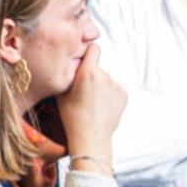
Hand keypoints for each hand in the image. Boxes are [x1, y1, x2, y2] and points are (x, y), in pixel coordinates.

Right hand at [54, 51, 125, 165]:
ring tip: (93, 103)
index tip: (85, 60)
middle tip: (84, 92)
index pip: (94, 48)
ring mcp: (116, 85)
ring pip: (106, 79)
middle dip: (92, 74)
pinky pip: (115, 88)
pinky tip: (102, 106)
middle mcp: (105, 75)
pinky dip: (109, 94)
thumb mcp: (62, 93)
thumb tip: (71, 61)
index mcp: (88, 72)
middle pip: (98, 67)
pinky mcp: (124, 94)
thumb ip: (68, 73)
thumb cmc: (72, 117)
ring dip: (101, 85)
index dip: (88, 52)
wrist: (91, 138)